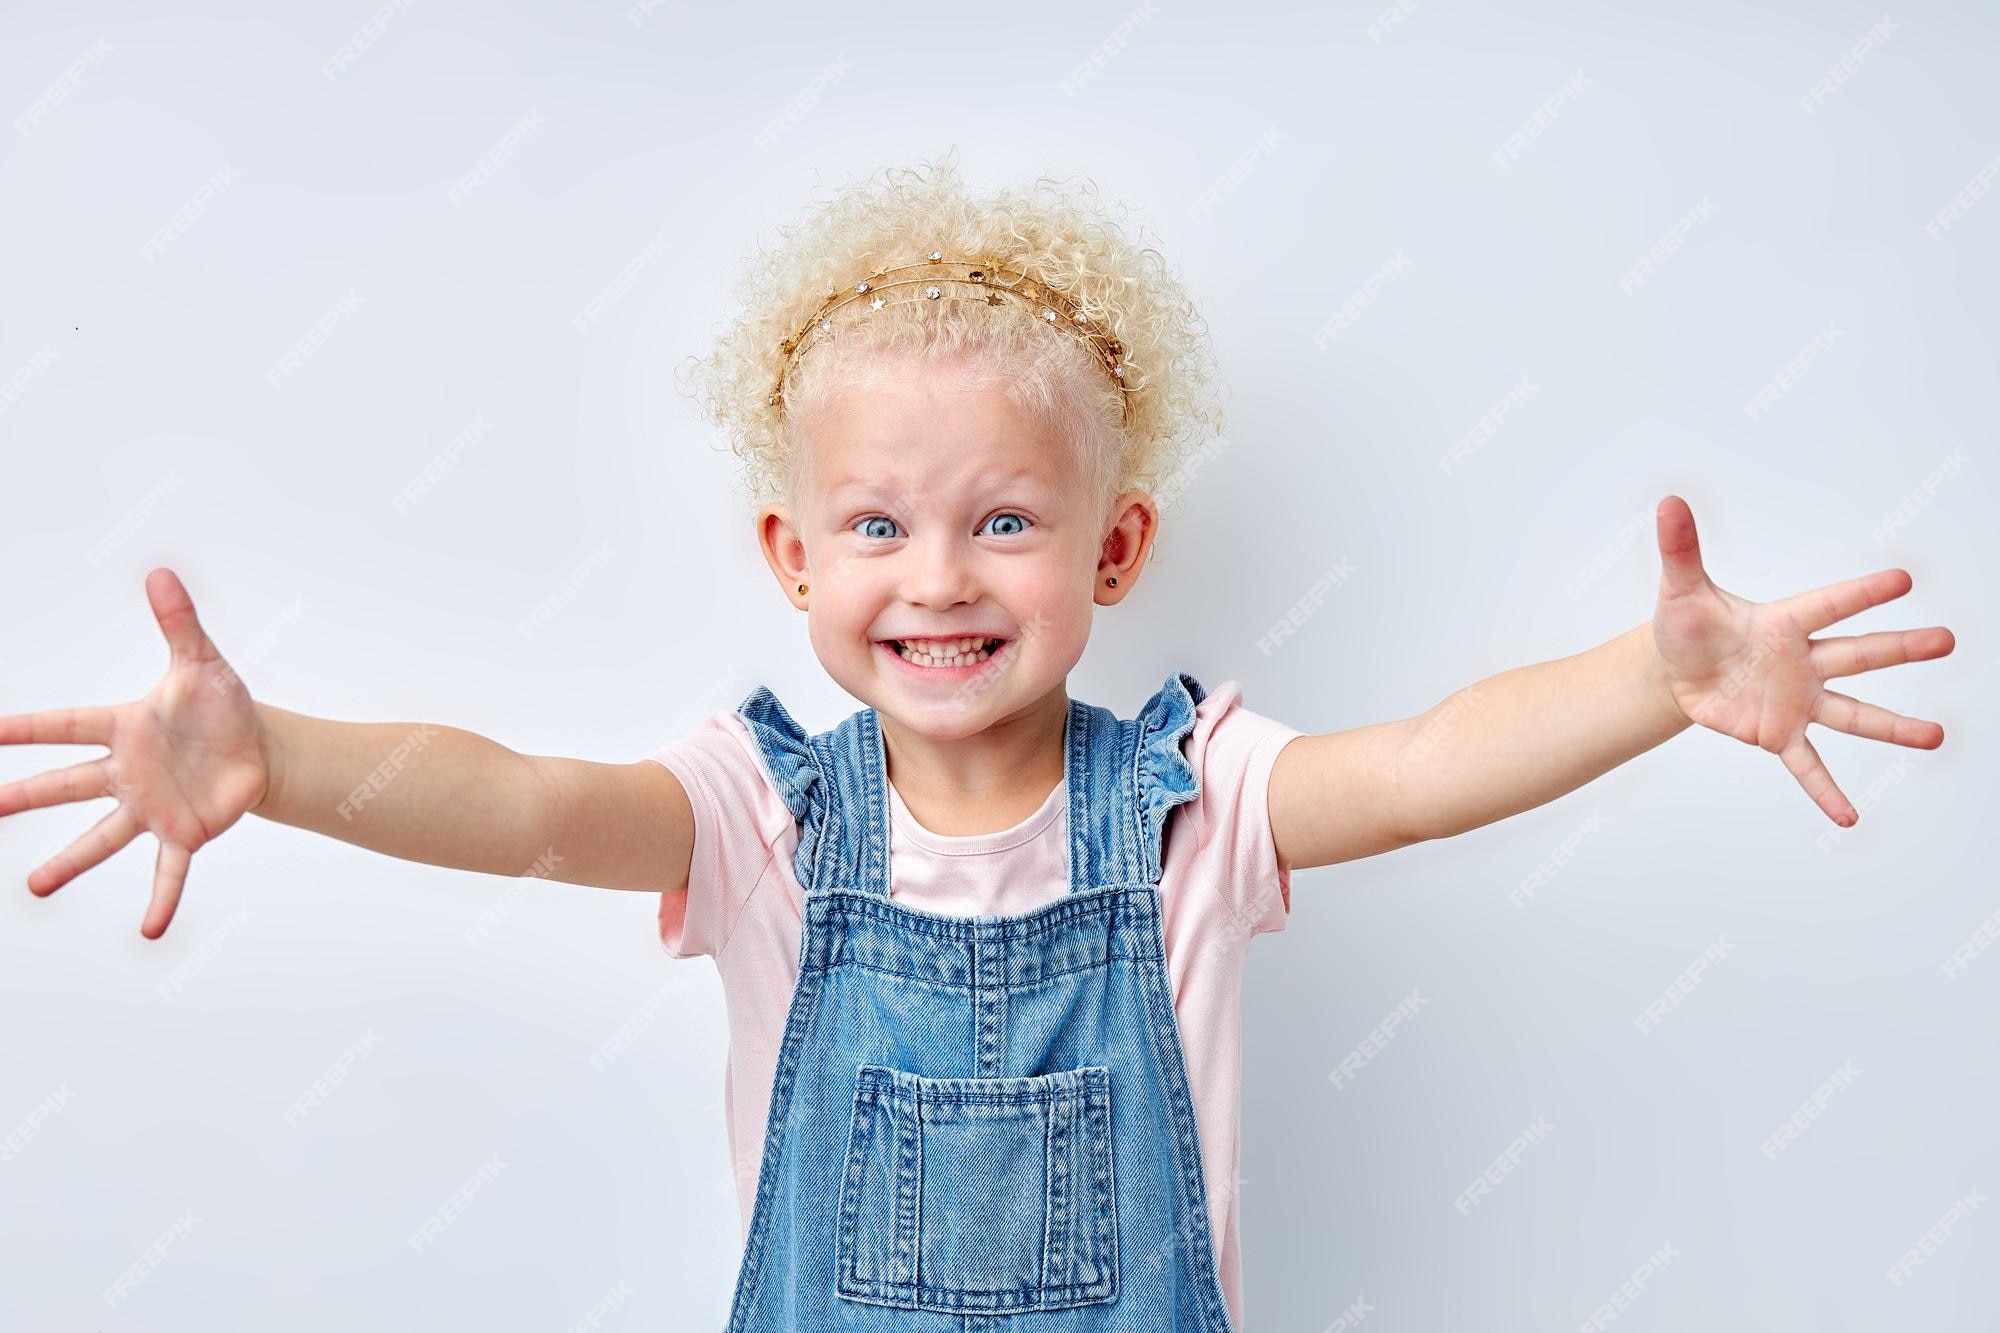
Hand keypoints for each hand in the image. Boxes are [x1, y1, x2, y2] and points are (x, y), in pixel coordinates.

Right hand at [0, 568, 269, 936]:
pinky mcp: (183, 833)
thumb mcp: (202, 662)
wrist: (257, 749)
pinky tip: (151, 931)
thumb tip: (160, 571)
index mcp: (124, 727)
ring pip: (102, 837)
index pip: (66, 725)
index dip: (27, 728)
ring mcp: (150, 806)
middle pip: (68, 783)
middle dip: (26, 795)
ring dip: (70, 861)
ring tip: (36, 886)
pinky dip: (161, 899)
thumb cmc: (220, 706)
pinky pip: (168, 871)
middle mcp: (126, 772)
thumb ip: (178, 622)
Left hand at [1649, 495, 1951, 826]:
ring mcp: (1796, 701)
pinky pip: (1807, 766)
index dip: (1862, 594)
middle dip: (1901, 648)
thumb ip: (1680, 547)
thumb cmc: (1686, 626)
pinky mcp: (1777, 734)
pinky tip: (1848, 818)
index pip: (1829, 604)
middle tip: (1947, 640)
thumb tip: (1667, 501)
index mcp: (1785, 622)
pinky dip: (1824, 791)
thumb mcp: (1680, 589)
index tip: (1904, 581)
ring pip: (1852, 714)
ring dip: (1892, 727)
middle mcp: (1802, 661)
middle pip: (1858, 655)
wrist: (1674, 672)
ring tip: (1937, 737)